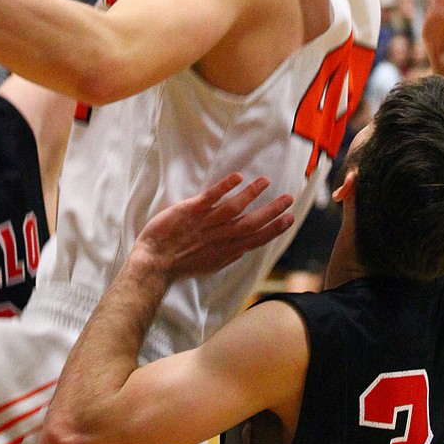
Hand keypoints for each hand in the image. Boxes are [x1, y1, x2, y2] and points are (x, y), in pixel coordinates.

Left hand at [135, 174, 293, 280]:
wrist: (153, 262)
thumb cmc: (180, 264)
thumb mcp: (209, 266)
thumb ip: (228, 256)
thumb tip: (245, 249)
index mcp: (225, 250)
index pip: (256, 239)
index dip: (274, 229)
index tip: (290, 218)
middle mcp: (219, 237)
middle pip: (250, 223)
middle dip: (271, 211)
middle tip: (288, 198)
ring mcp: (205, 223)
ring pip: (233, 208)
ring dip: (251, 194)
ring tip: (265, 181)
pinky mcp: (190, 211)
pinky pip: (210, 198)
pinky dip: (225, 188)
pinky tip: (238, 177)